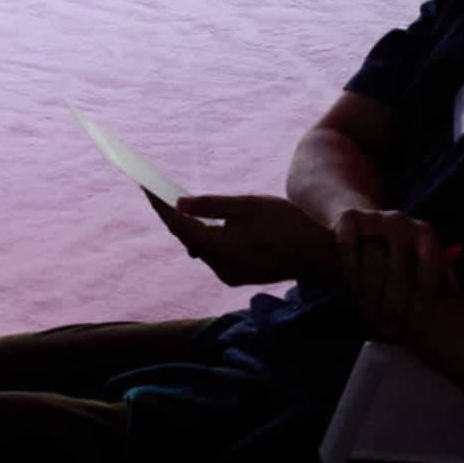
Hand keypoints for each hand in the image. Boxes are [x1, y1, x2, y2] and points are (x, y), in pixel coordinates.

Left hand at [151, 191, 338, 288]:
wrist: (320, 253)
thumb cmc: (287, 223)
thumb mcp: (248, 206)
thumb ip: (211, 206)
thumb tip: (179, 204)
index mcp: (220, 248)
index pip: (179, 225)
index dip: (159, 205)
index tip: (144, 186)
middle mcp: (221, 267)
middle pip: (187, 238)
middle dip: (173, 215)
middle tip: (157, 191)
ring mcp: (230, 275)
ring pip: (200, 247)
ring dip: (190, 227)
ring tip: (178, 204)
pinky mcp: (239, 276)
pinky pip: (214, 255)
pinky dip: (206, 238)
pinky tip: (205, 223)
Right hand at [333, 206, 458, 338]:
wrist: (360, 225)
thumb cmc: (395, 253)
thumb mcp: (418, 262)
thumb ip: (437, 277)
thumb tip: (455, 295)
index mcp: (424, 232)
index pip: (430, 264)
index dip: (424, 294)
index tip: (417, 319)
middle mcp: (401, 222)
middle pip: (399, 266)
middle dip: (394, 301)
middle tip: (389, 325)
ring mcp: (373, 218)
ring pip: (373, 258)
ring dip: (370, 292)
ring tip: (369, 316)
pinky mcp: (348, 218)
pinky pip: (348, 247)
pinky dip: (350, 273)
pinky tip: (352, 293)